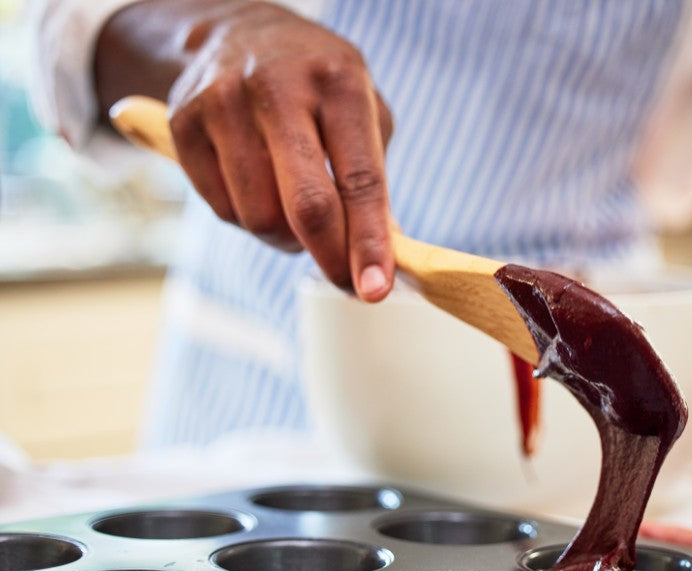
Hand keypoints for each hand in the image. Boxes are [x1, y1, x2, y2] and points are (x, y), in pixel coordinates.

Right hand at [99, 1, 394, 299]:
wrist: (236, 31)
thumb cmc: (316, 86)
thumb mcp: (360, 112)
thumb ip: (372, 182)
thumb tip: (382, 256)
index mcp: (338, 82)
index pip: (360, 179)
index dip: (369, 242)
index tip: (375, 292)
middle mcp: (279, 87)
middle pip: (306, 205)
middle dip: (329, 258)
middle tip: (344, 282)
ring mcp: (224, 102)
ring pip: (259, 217)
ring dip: (285, 238)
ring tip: (296, 213)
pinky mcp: (183, 123)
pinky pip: (222, 209)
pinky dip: (247, 219)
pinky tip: (258, 190)